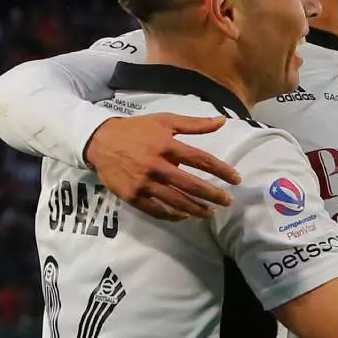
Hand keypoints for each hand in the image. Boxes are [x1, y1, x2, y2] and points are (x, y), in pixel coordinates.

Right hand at [85, 115, 243, 220]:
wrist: (100, 141)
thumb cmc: (136, 130)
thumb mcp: (164, 121)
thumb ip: (194, 124)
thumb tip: (222, 122)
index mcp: (167, 145)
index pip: (201, 160)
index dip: (221, 170)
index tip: (236, 180)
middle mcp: (157, 166)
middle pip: (191, 184)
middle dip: (213, 195)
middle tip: (228, 202)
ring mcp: (145, 183)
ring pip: (176, 201)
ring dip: (196, 209)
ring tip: (210, 213)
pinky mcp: (133, 196)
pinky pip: (156, 210)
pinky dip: (172, 215)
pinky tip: (184, 216)